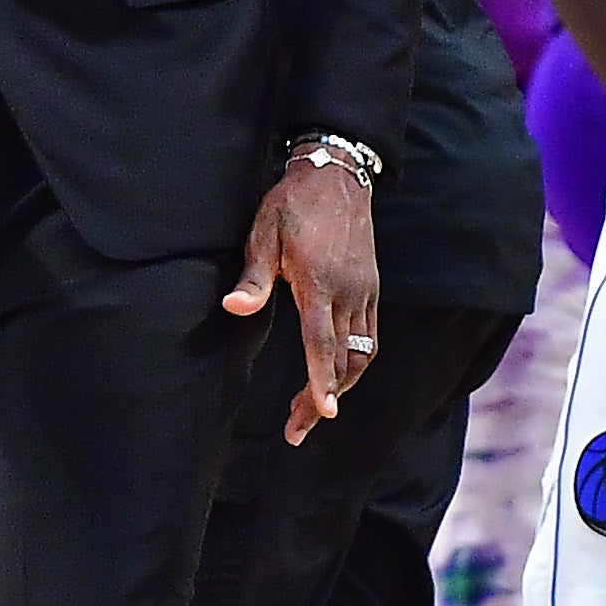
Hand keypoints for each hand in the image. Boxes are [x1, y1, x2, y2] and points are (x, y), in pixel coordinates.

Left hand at [227, 158, 379, 443]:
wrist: (336, 175)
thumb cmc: (292, 204)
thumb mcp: (265, 233)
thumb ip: (253, 276)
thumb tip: (234, 307)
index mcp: (319, 281)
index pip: (323, 342)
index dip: (322, 381)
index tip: (323, 413)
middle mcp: (349, 292)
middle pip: (344, 360)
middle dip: (324, 398)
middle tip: (297, 430)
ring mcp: (364, 292)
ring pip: (361, 353)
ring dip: (341, 386)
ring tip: (315, 411)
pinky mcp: (371, 289)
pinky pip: (369, 337)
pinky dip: (354, 364)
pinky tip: (337, 376)